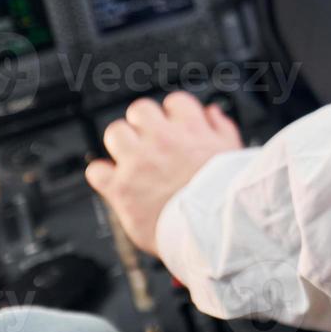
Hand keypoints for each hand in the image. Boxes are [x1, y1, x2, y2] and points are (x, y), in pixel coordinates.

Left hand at [85, 92, 243, 256]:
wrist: (214, 229)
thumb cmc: (227, 195)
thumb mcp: (234, 152)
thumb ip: (221, 128)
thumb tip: (211, 112)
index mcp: (191, 129)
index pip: (174, 102)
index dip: (173, 114)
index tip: (173, 126)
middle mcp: (162, 140)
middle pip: (140, 110)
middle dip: (143, 124)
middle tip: (149, 141)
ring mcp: (138, 163)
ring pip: (114, 133)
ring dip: (121, 144)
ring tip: (131, 159)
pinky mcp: (121, 189)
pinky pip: (96, 171)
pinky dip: (102, 175)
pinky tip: (114, 181)